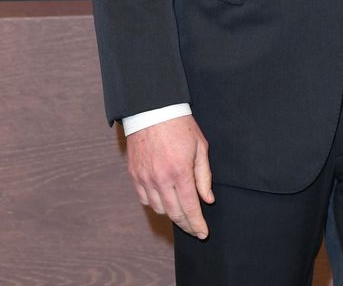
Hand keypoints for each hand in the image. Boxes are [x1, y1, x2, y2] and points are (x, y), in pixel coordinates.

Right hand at [126, 115, 213, 237]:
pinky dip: (156, 204)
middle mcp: (161, 178)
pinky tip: (164, 199)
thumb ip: (204, 175)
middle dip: (186, 224)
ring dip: (171, 213)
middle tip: (194, 229)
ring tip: (181, 210)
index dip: (197, 224)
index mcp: (180, 171)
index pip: (190, 207)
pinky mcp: (135, 175)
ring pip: (159, 209)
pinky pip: (145, 199)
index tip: (203, 233)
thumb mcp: (200, 146)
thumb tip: (207, 199)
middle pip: (174, 213)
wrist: (152, 110)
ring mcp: (145, 178)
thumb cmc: (180, 126)